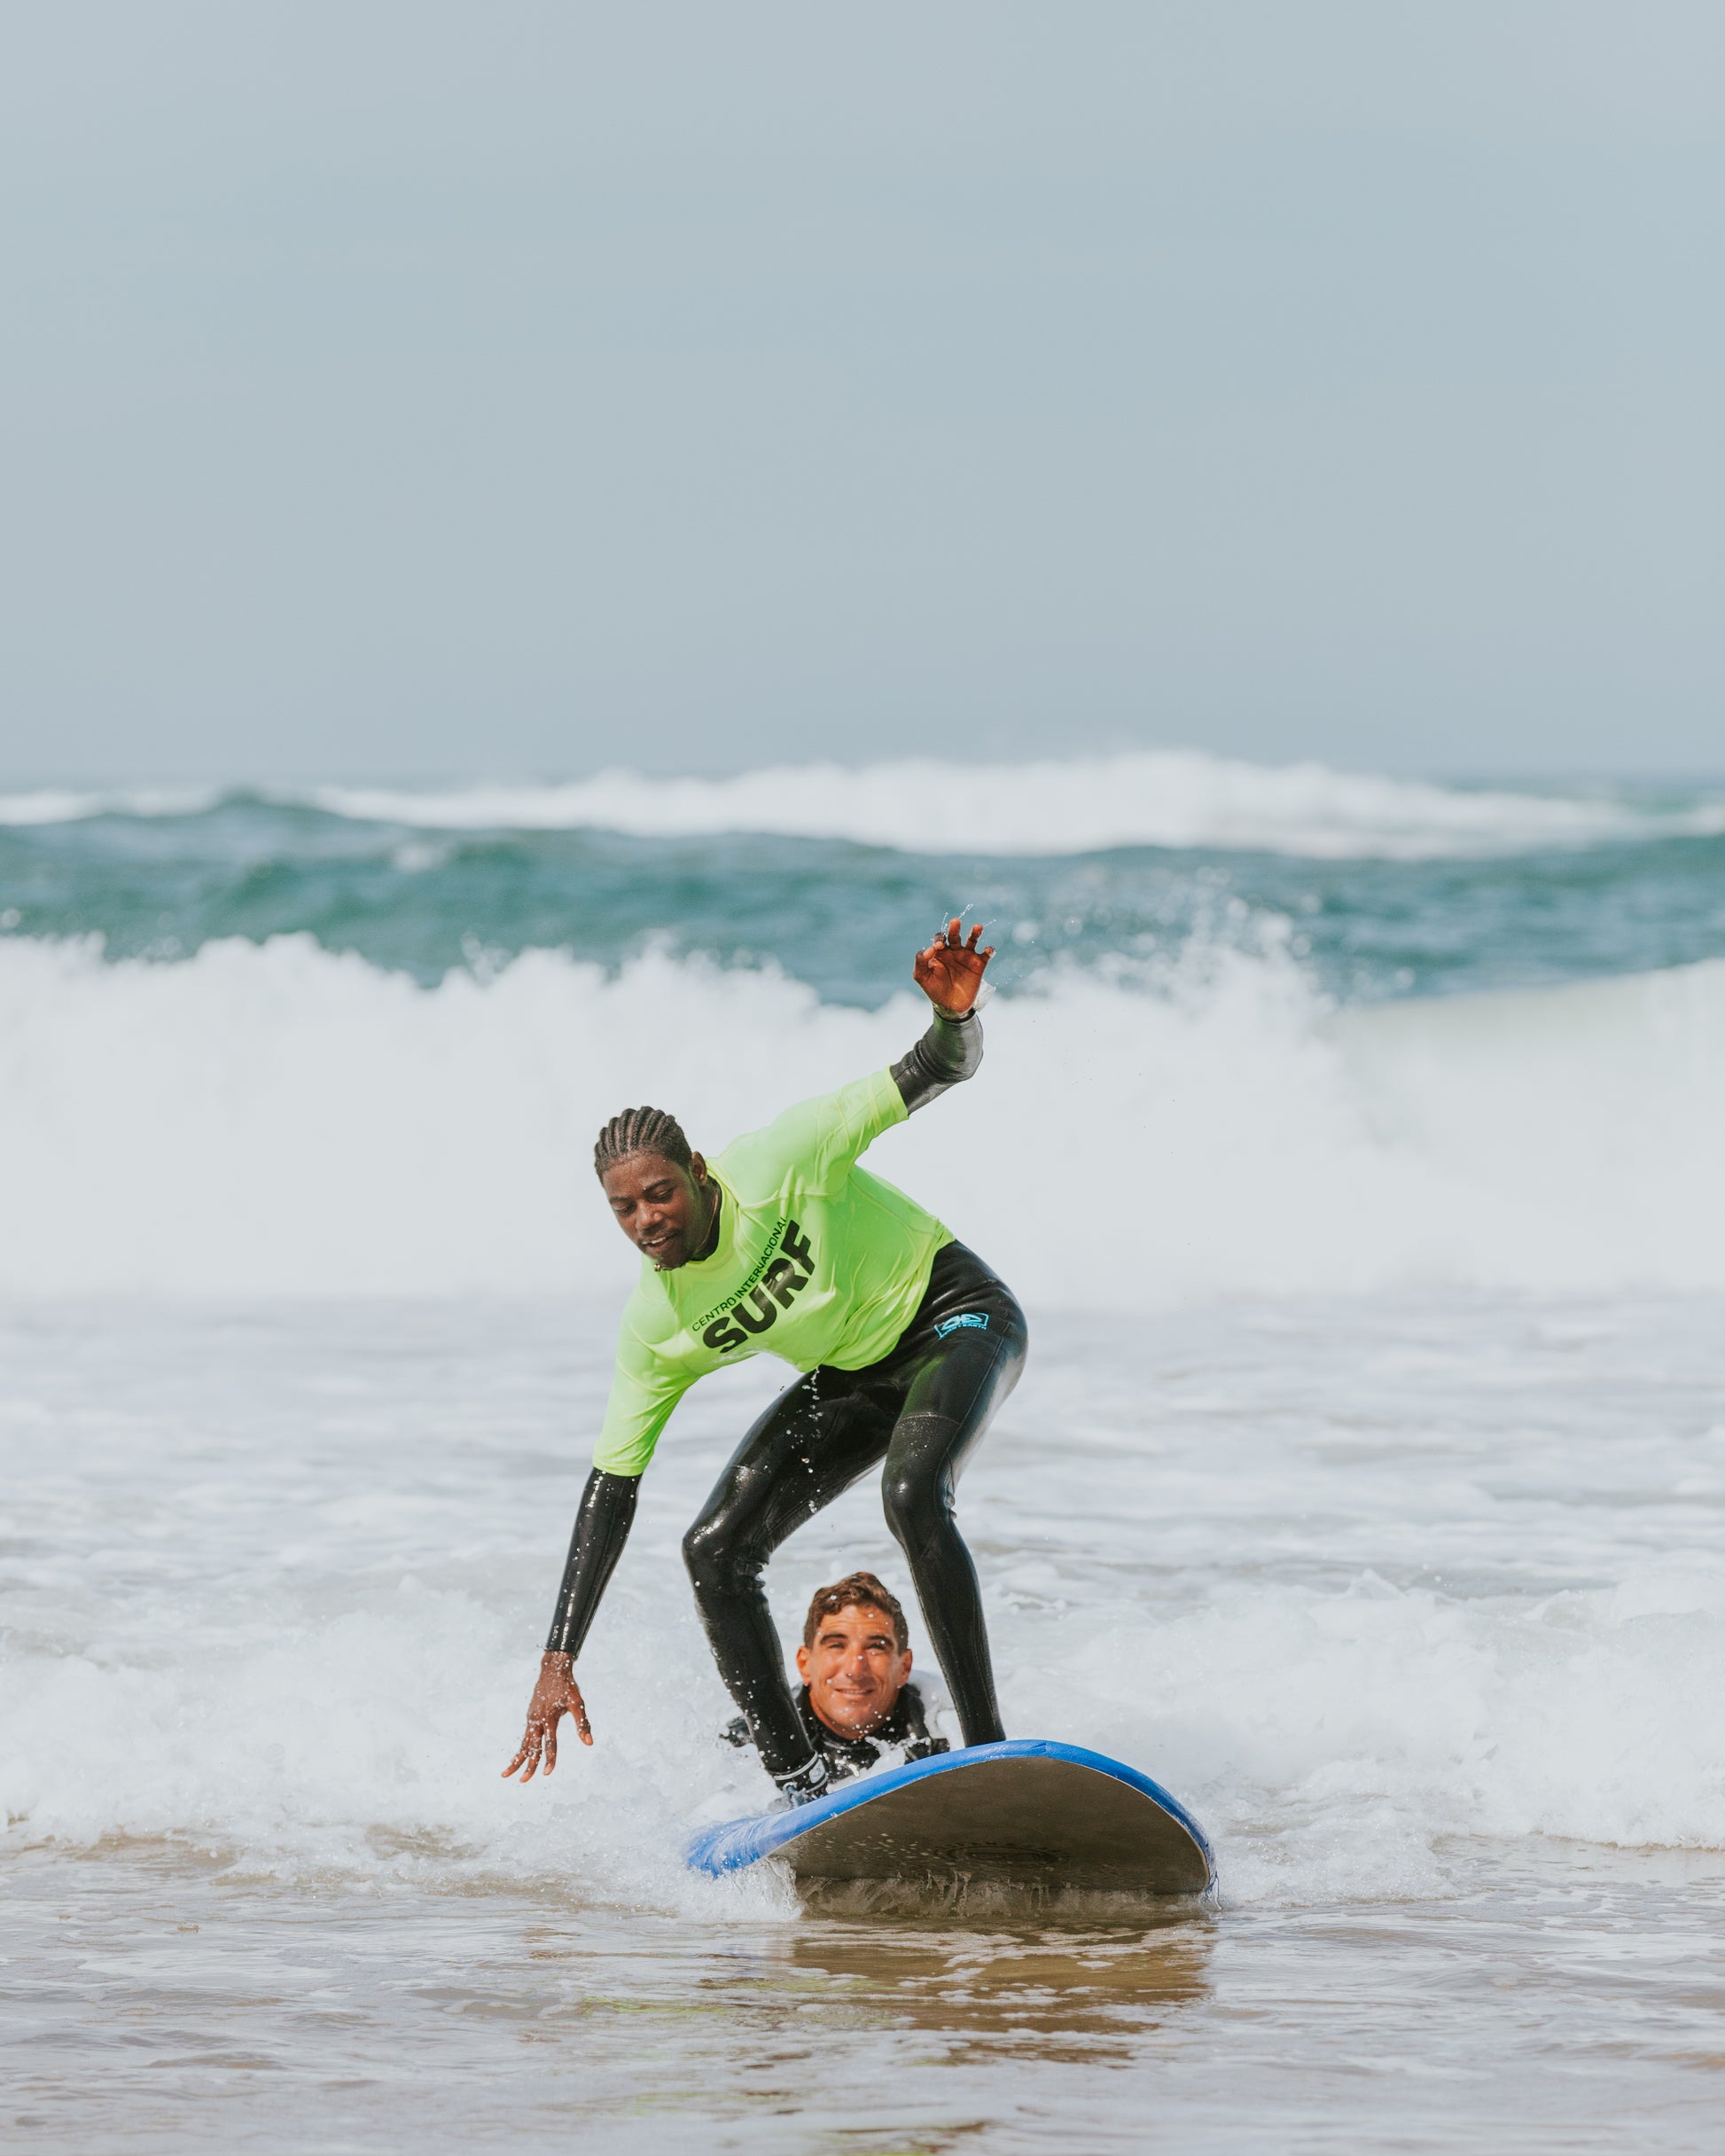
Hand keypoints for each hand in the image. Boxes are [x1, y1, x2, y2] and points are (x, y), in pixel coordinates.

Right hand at [502, 1651, 590, 1781]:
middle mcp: (537, 1719)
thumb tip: (589, 1743)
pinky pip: (525, 1737)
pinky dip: (520, 1748)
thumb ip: (582, 1723)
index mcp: (549, 1717)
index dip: (550, 1758)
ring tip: (506, 1775)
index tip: (548, 1773)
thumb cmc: (567, 1687)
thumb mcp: (577, 1703)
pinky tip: (517, 1758)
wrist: (552, 1670)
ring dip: (517, 1759)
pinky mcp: (530, 1717)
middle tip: (524, 1781)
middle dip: (528, 1764)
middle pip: (531, 1746)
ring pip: (524, 1743)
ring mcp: (531, 1718)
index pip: (550, 1742)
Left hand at [914, 919, 993, 1017]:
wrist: (950, 1006)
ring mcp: (967, 957)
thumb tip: (930, 948)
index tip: (940, 947)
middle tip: (956, 922)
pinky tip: (987, 950)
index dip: (939, 939)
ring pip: (972, 940)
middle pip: (955, 935)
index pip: (940, 938)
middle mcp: (954, 951)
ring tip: (978, 927)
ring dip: (975, 933)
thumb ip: (921, 962)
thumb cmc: (934, 989)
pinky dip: (989, 950)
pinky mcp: (979, 965)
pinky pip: (986, 955)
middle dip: (954, 929)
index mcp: (940, 951)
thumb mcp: (922, 977)